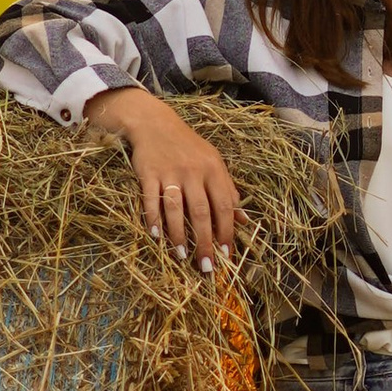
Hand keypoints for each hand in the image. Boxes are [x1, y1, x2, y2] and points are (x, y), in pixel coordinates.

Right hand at [84, 87, 239, 273]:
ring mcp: (170, 173)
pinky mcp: (148, 174)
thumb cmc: (189, 147)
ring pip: (176, 209)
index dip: (227, 231)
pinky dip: (153, 219)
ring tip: (182, 255)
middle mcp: (193, 171)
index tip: (226, 254)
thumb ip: (228, 191)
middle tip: (206, 266)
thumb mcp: (214, 164)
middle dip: (204, 242)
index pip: (224, 205)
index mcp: (214, 169)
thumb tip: (243, 221)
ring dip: (179, 235)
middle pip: (201, 212)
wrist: (155, 124)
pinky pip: (151, 200)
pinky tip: (157, 236)